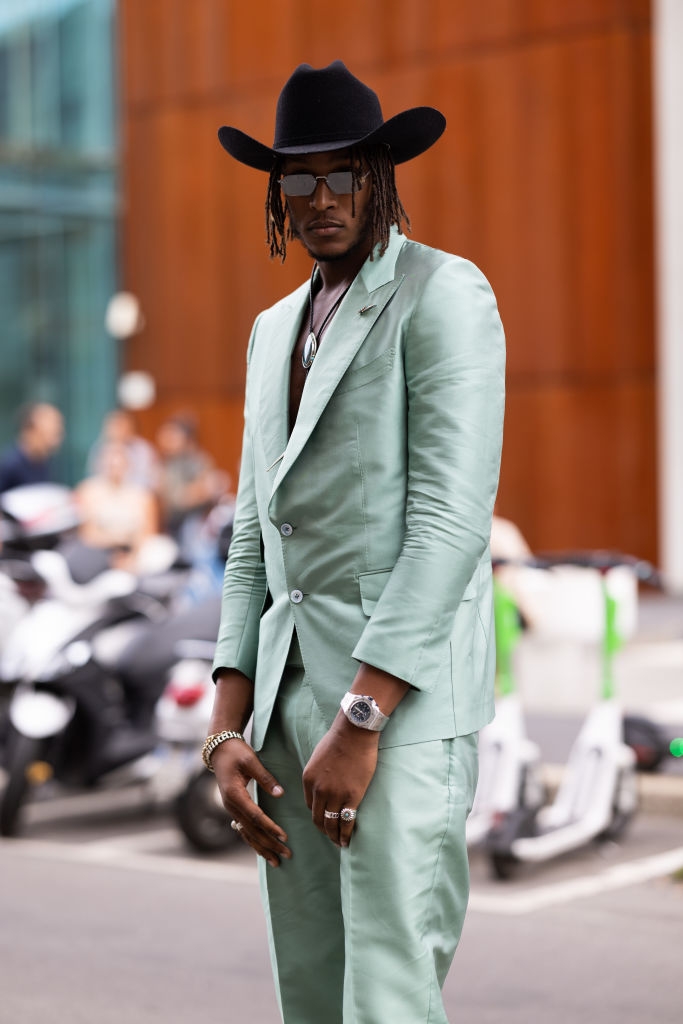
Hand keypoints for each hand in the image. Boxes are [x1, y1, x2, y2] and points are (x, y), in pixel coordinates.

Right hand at [211, 738, 290, 866]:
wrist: (219, 750)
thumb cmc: (237, 752)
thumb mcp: (251, 760)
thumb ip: (265, 777)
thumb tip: (280, 794)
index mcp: (234, 794)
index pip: (255, 816)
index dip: (270, 827)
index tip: (284, 837)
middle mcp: (231, 805)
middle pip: (251, 831)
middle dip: (269, 844)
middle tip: (287, 854)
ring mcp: (231, 809)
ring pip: (246, 834)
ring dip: (261, 848)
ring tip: (276, 862)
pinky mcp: (234, 808)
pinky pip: (243, 829)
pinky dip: (253, 841)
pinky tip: (263, 851)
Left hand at [302, 714, 379, 847]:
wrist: (354, 733)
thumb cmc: (338, 740)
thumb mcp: (318, 758)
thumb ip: (318, 774)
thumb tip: (324, 785)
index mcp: (308, 780)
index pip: (310, 805)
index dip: (317, 814)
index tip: (324, 819)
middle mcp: (318, 790)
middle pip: (318, 818)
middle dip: (324, 830)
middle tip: (330, 837)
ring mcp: (335, 794)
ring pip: (331, 823)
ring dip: (334, 836)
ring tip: (339, 843)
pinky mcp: (352, 796)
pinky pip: (347, 821)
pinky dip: (346, 834)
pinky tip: (347, 840)